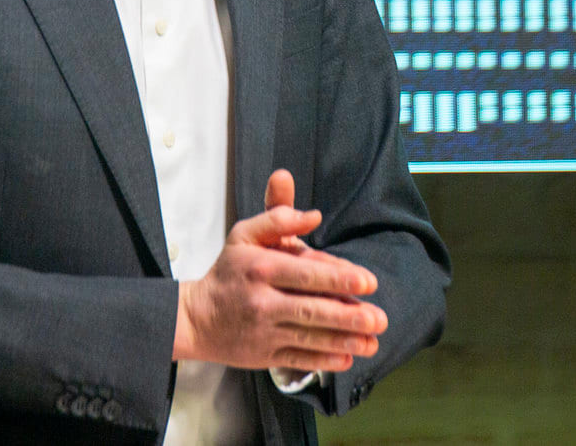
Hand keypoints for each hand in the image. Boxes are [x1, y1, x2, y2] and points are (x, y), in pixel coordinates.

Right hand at [174, 169, 387, 373]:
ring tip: (372, 341)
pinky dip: (324, 361)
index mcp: (261, 268)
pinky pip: (299, 359)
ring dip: (344, 340)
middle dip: (348, 316)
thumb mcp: (245, 235)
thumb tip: (313, 215)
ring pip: (309, 337)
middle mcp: (263, 301)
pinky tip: (347, 358)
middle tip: (378, 318)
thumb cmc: (228, 272)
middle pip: (311, 309)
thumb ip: (278, 218)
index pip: (305, 273)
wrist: (196, 319)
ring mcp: (264, 331)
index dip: (338, 277)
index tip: (368, 282)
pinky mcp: (264, 355)